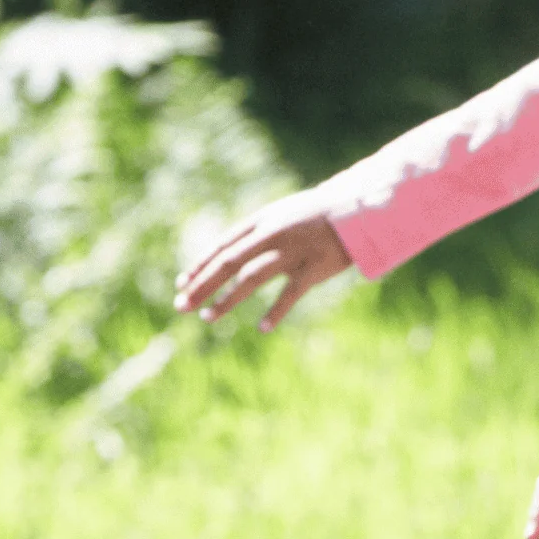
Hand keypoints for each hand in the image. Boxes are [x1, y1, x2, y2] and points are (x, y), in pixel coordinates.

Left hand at [178, 195, 354, 330]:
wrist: (357, 209)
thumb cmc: (317, 215)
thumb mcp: (280, 215)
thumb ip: (256, 233)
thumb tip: (228, 255)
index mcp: (261, 222)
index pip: (221, 246)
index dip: (200, 266)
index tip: (182, 284)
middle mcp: (272, 236)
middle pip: (228, 263)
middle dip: (202, 285)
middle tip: (181, 305)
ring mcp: (292, 252)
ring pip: (251, 278)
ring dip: (227, 299)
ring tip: (208, 317)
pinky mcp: (314, 268)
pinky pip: (290, 294)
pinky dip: (276, 312)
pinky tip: (261, 329)